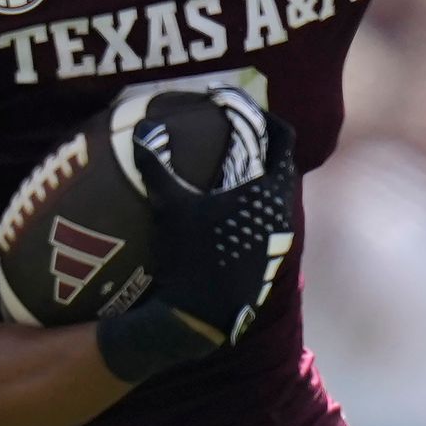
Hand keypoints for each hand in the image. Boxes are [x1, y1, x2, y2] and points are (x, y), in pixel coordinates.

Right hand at [132, 102, 299, 348]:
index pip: (284, 139)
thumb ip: (156, 165)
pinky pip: (268, 221)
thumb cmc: (191, 257)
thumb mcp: (170, 207)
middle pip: (282, 165)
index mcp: (268, 191)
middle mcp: (282, 212)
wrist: (201, 316)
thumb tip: (142, 128)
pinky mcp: (268, 260)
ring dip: (259, 179)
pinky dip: (253, 207)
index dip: (270, 119)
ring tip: (230, 170)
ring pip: (276, 196)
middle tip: (236, 134)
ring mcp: (277, 239)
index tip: (249, 110)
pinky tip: (226, 212)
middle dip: (263, 147)